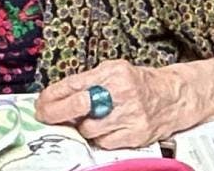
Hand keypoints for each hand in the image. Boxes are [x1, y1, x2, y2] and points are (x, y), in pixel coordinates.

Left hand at [35, 59, 186, 148]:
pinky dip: (101, 138)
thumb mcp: (114, 71)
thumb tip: (60, 95)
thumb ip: (89, 81)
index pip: (76, 83)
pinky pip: (105, 142)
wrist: (172, 96)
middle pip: (79, 106)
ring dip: (85, 126)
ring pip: (90, 129)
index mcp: (113, 72)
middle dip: (57, 113)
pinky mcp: (135, 134)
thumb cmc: (139, 82)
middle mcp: (121, 91)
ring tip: (90, 119)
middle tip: (46, 116)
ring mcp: (129, 115)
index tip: (41, 102)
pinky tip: (106, 128)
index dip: (54, 95)